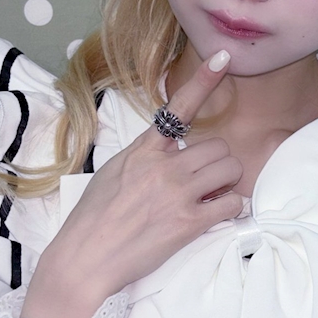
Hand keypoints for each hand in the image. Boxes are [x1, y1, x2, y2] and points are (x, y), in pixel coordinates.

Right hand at [24, 51, 243, 317]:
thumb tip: (168, 153)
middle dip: (218, 164)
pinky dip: (232, 209)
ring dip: (228, 183)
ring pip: (230, 170)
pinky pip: (232, 204)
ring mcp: (178, 194)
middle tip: (207, 182)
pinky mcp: (188, 223)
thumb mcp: (112, 173)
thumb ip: (144, 158)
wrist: (84, 259)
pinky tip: (219, 215)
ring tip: (211, 198)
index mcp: (143, 150)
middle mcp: (164, 166)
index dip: (204, 81)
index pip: (177, 108)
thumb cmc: (92, 218)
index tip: (224, 59)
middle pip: (218, 147)